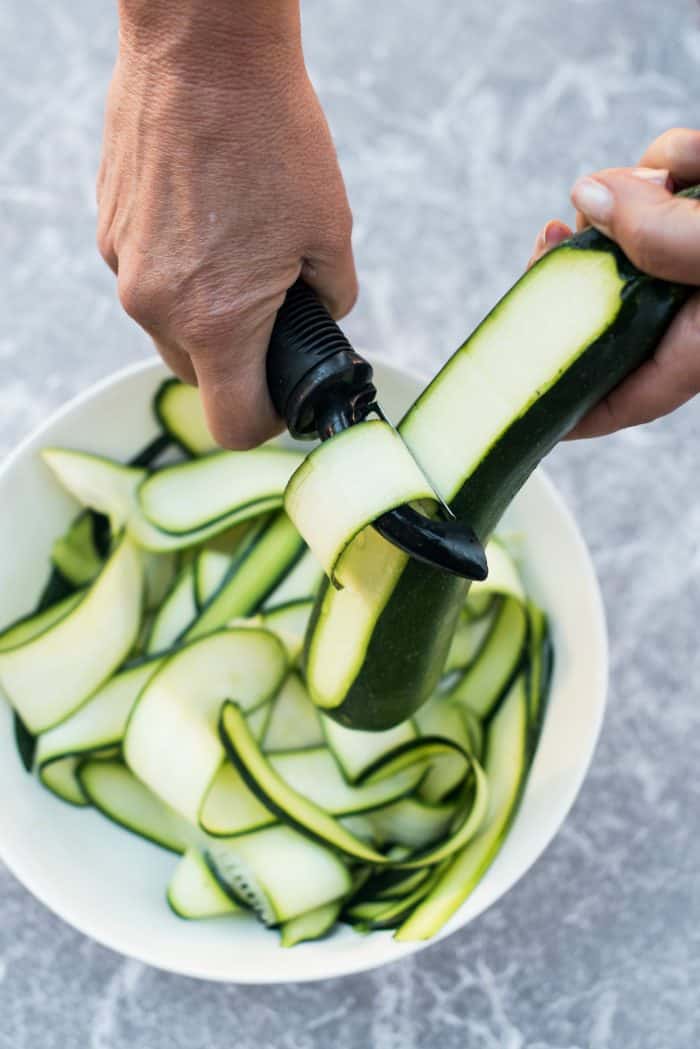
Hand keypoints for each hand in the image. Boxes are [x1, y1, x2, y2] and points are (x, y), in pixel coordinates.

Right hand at [98, 1, 356, 448]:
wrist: (201, 47)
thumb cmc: (274, 135)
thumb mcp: (330, 232)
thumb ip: (329, 301)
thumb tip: (319, 319)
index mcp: (216, 320)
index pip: (232, 425)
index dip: (266, 422)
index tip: (283, 394)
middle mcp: (156, 306)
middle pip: (197, 377)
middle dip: (238, 360)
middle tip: (273, 310)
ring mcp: (123, 266)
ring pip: (169, 326)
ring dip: (206, 311)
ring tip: (239, 245)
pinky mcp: (108, 229)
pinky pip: (147, 277)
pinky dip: (179, 267)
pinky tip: (207, 214)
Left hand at [528, 127, 699, 438]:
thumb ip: (660, 236)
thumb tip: (586, 199)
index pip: (619, 397)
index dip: (566, 403)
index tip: (518, 400)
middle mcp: (698, 313)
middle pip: (610, 303)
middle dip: (584, 264)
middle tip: (554, 240)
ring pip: (640, 232)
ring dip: (642, 196)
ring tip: (669, 179)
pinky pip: (677, 188)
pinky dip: (681, 165)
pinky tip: (697, 164)